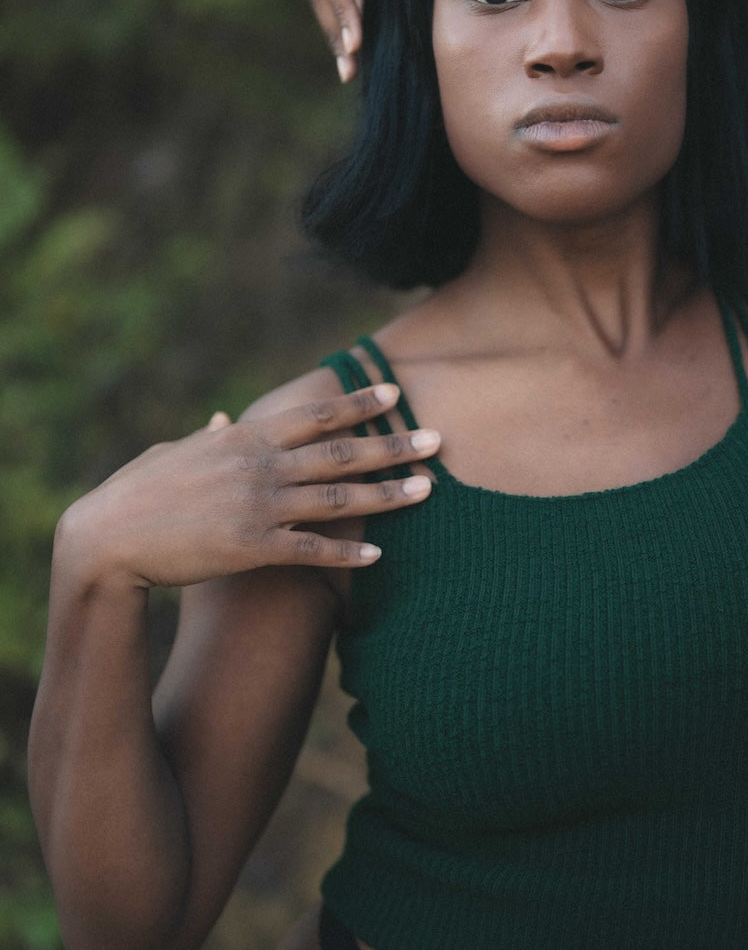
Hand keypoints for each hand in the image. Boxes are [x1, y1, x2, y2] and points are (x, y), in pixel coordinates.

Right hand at [56, 387, 440, 589]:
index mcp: (245, 438)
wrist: (107, 539)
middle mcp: (259, 466)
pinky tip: (379, 554)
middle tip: (438, 440)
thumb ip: (208, 439)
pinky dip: (347, 553)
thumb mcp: (175, 454)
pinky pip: (311, 550)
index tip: (395, 395)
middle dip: (393, 445)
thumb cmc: (136, 494)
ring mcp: (258, 506)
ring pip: (337, 497)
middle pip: (341, 452)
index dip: (358, 405)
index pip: (314, 415)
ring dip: (388, 494)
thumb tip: (223, 420)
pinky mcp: (251, 547)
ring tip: (428, 490)